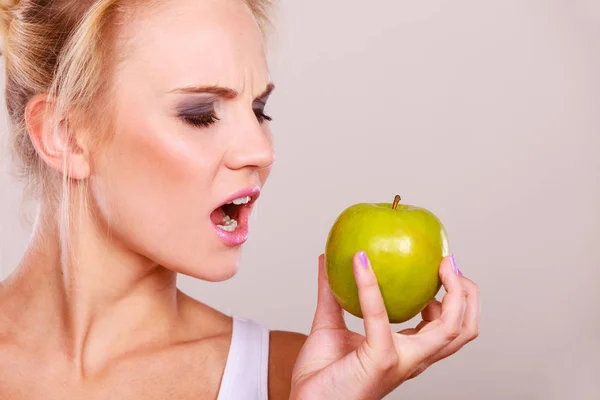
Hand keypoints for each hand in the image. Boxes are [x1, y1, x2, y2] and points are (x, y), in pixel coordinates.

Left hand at [290, 252, 479, 399]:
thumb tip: (326, 259)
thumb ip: (332, 293)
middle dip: (468, 294)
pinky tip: (360, 261)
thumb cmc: (321, 374)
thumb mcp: (329, 324)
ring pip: (449, 329)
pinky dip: (370, 285)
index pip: (449, 327)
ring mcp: (401, 361)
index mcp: (408, 351)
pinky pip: (380, 314)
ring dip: (454, 292)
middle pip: (462, 330)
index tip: (444, 268)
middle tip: (449, 263)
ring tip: (439, 264)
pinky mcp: (380, 359)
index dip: (458, 298)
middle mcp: (412, 358)